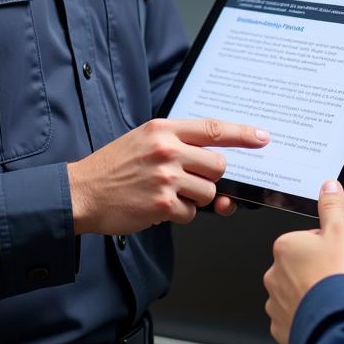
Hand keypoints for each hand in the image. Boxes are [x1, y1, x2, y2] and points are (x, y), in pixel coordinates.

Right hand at [68, 118, 269, 234]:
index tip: (261, 137)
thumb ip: (178, 145)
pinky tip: (156, 207)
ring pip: (208, 192)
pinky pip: (191, 214)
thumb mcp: (143, 141)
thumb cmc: (113, 167)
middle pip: (217, 166)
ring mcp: (166, 177)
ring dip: (194, 198)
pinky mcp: (163, 205)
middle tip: (187, 180)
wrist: (82, 192)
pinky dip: (178, 215)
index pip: (213, 128)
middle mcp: (167, 150)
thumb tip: (214, 163)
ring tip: (166, 193)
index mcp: (163, 129)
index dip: (242, 134)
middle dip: (209, 177)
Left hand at [263, 180, 343, 343]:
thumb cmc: (338, 278)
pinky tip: (320, 317)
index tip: (337, 258)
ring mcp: (275, 301)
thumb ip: (333, 207)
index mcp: (285, 247)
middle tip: (334, 280)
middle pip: (298, 267)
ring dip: (308, 297)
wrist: (338, 322)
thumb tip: (328, 186)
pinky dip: (304, 319)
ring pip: (293, 294)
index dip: (326, 248)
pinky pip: (291, 319)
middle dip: (315, 273)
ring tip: (328, 301)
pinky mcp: (281, 327)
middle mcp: (274, 273)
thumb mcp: (342, 231)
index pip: (307, 240)